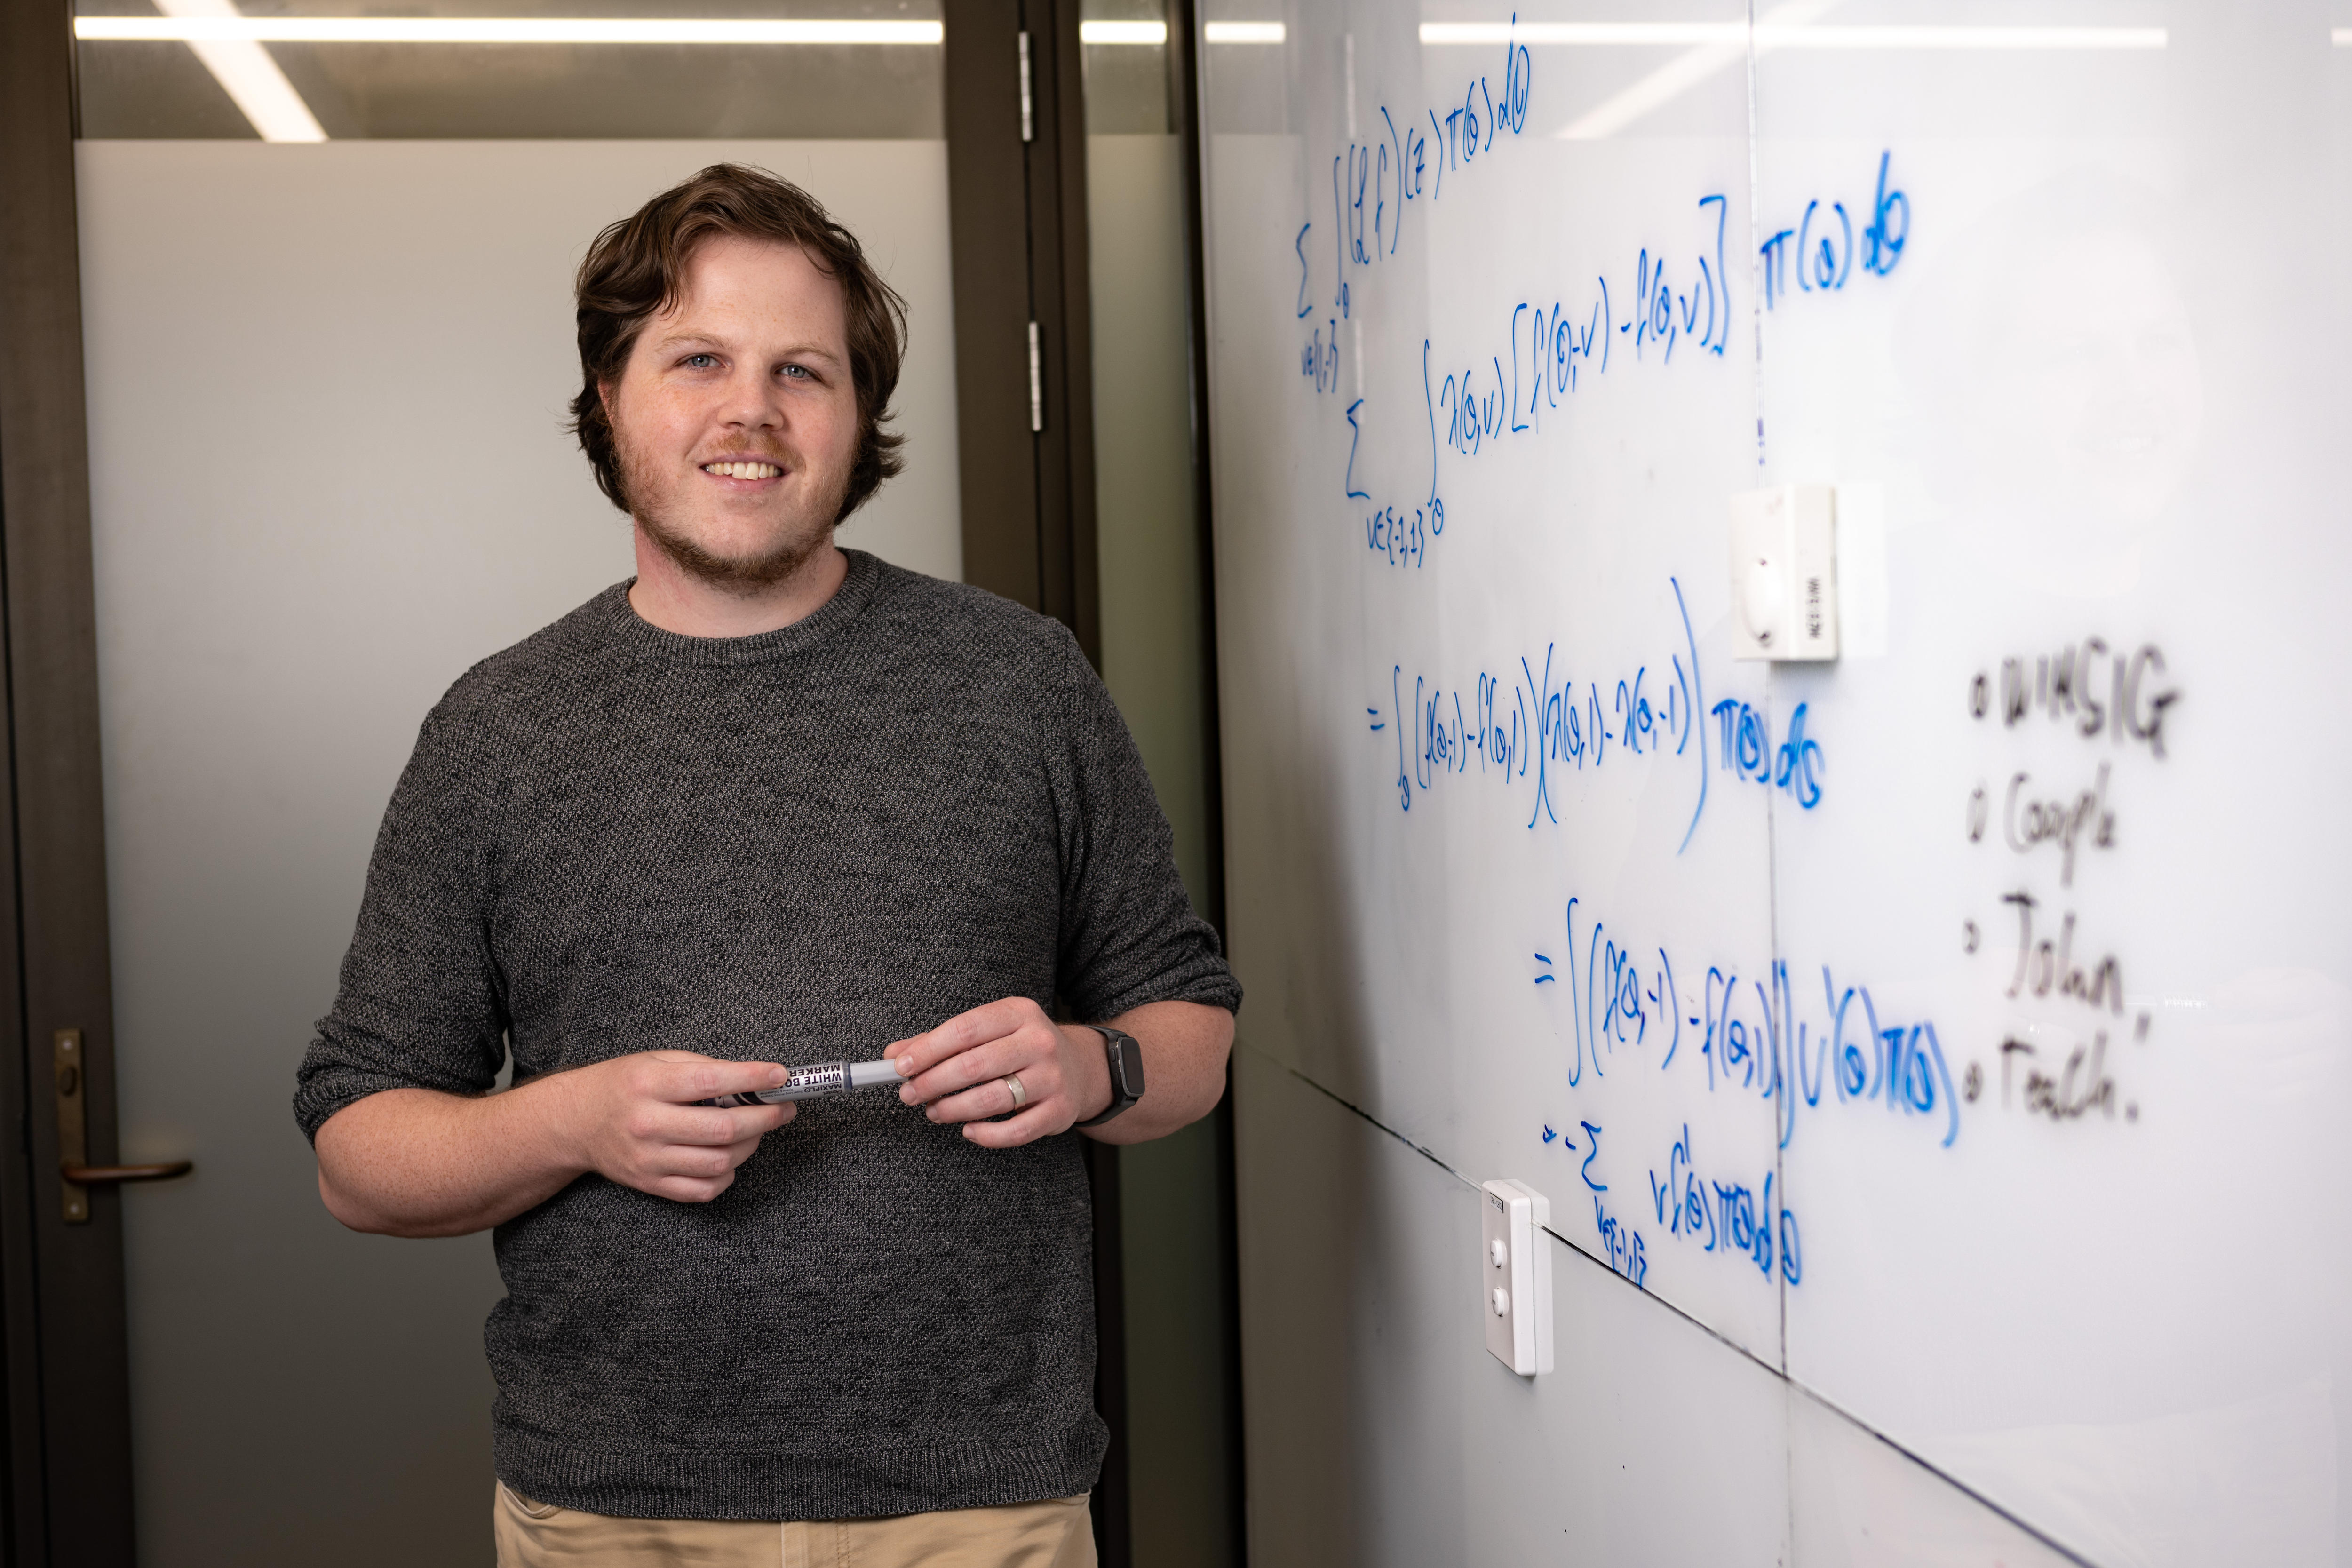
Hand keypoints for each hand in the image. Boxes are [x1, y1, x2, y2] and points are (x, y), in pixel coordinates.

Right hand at [546, 1051, 797, 1202]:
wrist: (575, 1122)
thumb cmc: (622, 1085)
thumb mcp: (656, 1060)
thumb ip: (702, 1068)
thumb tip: (752, 1080)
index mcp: (649, 1085)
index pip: (711, 1082)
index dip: (753, 1079)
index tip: (781, 1076)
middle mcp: (647, 1124)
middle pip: (722, 1129)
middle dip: (764, 1117)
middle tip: (785, 1108)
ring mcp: (649, 1160)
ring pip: (718, 1162)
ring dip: (751, 1146)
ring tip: (757, 1129)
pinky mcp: (650, 1184)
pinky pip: (703, 1190)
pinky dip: (727, 1174)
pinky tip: (730, 1156)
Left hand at [890, 998, 1111, 1147]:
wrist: (1081, 1068)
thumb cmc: (1022, 1048)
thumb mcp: (990, 1031)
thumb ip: (941, 1041)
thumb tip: (894, 1054)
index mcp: (1018, 1013)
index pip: (964, 1029)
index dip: (928, 1050)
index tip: (900, 1066)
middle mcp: (1038, 1041)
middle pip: (974, 1065)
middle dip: (933, 1083)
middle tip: (909, 1095)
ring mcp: (1052, 1077)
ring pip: (992, 1099)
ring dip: (953, 1109)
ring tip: (933, 1112)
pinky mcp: (1059, 1111)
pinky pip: (1016, 1131)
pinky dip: (986, 1135)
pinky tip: (967, 1131)